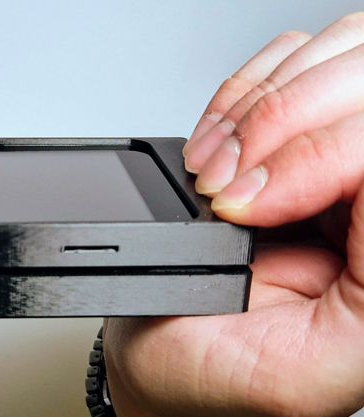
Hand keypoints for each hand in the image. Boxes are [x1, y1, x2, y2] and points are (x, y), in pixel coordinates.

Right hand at [106, 12, 363, 416]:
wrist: (157, 351)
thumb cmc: (217, 374)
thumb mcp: (298, 374)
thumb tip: (361, 187)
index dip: (321, 155)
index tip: (242, 205)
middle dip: (280, 125)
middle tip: (220, 189)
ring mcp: (344, 165)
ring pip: (341, 59)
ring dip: (256, 108)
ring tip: (211, 173)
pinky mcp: (301, 137)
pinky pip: (296, 61)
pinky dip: (240, 95)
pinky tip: (218, 147)